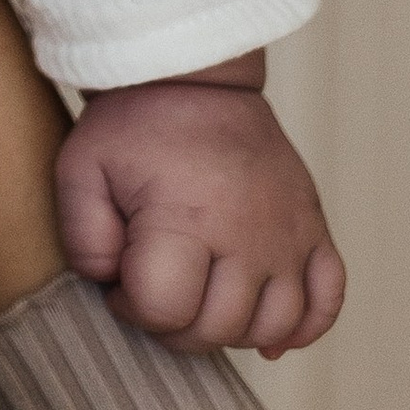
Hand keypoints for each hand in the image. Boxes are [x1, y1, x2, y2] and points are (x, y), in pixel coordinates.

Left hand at [56, 63, 343, 355]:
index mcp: (187, 219)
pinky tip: (268, 329)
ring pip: (274, 326)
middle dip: (174, 324)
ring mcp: (289, 234)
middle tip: (155, 288)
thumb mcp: (81, 170)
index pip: (165, 309)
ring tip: (201, 298)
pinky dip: (304, 327)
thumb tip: (113, 284)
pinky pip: (328, 300)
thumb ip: (83, 239)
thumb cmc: (137, 126)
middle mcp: (248, 234)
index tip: (120, 279)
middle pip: (219, 327)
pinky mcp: (313, 228)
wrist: (197, 78)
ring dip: (230, 330)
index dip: (130, 306)